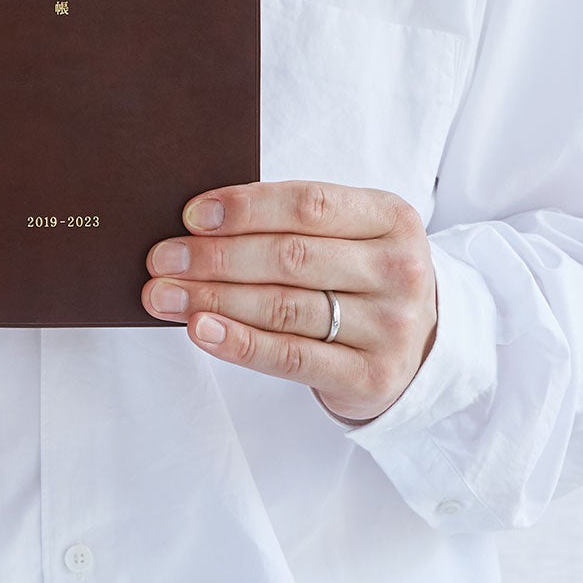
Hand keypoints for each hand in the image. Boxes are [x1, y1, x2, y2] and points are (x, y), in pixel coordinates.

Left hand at [142, 181, 437, 424]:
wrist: (421, 348)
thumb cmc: (361, 277)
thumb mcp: (349, 236)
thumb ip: (291, 224)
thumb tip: (196, 224)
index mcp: (392, 218)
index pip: (309, 205)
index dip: (245, 208)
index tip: (191, 216)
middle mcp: (398, 270)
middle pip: (289, 257)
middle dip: (215, 257)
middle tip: (161, 259)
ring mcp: (391, 327)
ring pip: (283, 307)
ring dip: (213, 299)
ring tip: (163, 295)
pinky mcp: (372, 377)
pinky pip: (292, 357)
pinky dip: (240, 342)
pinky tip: (200, 330)